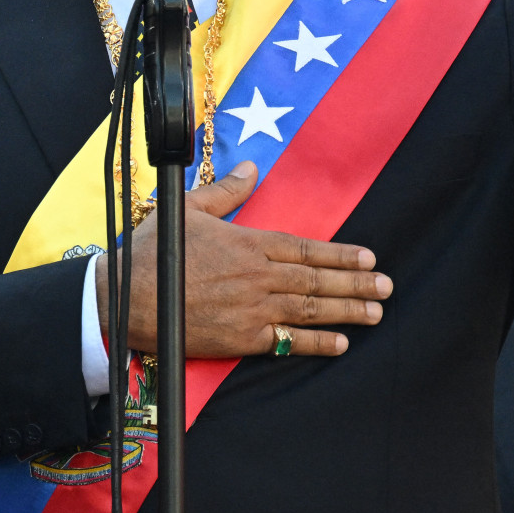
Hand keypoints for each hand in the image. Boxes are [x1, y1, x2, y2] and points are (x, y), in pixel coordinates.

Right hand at [98, 163, 391, 356]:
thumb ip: (227, 191)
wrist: (127, 299)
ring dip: (347, 311)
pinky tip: (341, 343)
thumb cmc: (154, 252)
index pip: (306, 248)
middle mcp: (258, 275)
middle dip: (356, 284)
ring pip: (310, 308)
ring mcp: (252, 308)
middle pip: (317, 279)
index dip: (341, 255)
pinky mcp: (240, 338)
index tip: (369, 258)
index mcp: (248, 243)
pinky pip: (286, 341)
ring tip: (376, 313)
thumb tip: (252, 169)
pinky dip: (316, 343)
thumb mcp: (189, 210)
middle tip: (386, 287)